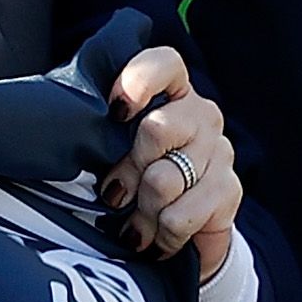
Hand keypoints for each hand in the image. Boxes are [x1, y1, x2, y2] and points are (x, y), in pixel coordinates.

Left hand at [109, 43, 240, 279]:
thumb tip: (72, 137)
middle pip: (156, 129)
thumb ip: (101, 132)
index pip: (164, 64)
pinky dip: (161, 233)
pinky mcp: (229, 190)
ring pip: (164, 180)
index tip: (115, 110)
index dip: (138, 81)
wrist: (182, 225)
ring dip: (141, 211)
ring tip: (135, 223)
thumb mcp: (115, 147)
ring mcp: (219, 151)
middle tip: (116, 193)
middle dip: (128, 170)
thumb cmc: (137, 175)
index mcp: (172, 91)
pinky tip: (157, 236)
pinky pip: (181, 216)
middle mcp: (201, 115)